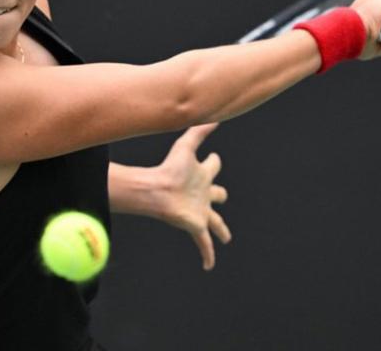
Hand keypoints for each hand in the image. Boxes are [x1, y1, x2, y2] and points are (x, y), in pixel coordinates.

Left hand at [152, 122, 231, 270]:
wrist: (155, 190)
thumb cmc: (169, 167)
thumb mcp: (186, 146)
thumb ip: (198, 131)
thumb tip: (214, 116)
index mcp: (202, 175)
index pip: (213, 167)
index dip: (214, 162)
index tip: (214, 157)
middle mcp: (203, 193)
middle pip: (218, 194)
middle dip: (220, 194)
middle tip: (221, 195)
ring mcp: (200, 211)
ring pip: (216, 223)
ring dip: (221, 230)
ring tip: (225, 237)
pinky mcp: (196, 226)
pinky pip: (204, 244)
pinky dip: (207, 254)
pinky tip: (208, 265)